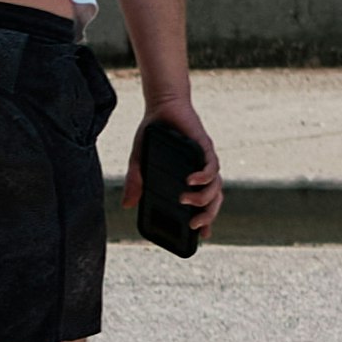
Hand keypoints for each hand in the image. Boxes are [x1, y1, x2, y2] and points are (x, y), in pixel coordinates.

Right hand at [123, 98, 222, 236]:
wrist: (161, 105)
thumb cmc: (153, 133)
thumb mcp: (139, 162)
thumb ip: (135, 183)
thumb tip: (126, 205)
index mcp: (190, 178)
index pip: (204, 204)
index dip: (206, 220)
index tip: (201, 236)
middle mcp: (202, 171)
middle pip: (214, 200)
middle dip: (207, 216)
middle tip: (193, 226)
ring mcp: (204, 159)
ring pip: (215, 187)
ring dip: (203, 198)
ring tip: (185, 202)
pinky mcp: (204, 146)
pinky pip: (211, 166)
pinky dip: (203, 176)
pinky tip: (191, 181)